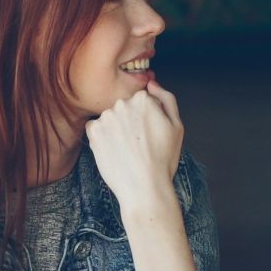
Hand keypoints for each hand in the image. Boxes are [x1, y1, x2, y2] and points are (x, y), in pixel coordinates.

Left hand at [85, 82, 184, 213]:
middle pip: (125, 107)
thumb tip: (152, 83)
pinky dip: (102, 137)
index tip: (150, 134)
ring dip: (116, 129)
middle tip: (140, 143)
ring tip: (127, 149)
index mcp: (144, 99)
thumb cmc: (163, 158)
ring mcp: (106, 117)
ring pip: (111, 118)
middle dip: (131, 121)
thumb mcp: (177, 126)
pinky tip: (113, 150)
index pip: (143, 101)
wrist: (143, 187)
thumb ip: (166, 98)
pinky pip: (96, 128)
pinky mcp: (93, 131)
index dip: (148, 118)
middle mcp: (122, 103)